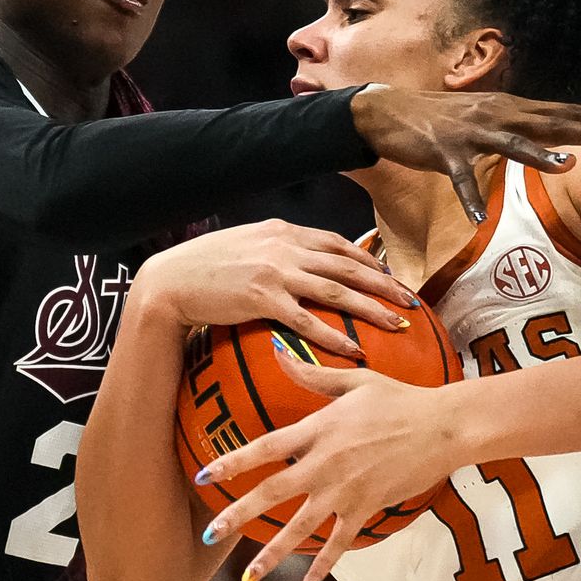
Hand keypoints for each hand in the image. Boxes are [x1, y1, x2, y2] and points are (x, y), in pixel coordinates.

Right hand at [137, 220, 421, 359]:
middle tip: (411, 301)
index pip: (337, 243)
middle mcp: (285, 246)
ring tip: (398, 324)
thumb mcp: (246, 244)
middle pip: (348, 265)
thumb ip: (276, 247)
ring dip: (371, 308)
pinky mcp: (262, 298)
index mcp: (283, 231)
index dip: (368, 260)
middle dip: (384, 283)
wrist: (169, 281)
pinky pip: (307, 320)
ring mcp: (275, 271)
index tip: (390, 276)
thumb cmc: (204, 266)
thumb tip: (301, 259)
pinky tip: (355, 350)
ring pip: (336, 290)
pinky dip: (334, 335)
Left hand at [198, 343, 467, 580]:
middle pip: (272, 492)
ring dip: (271, 554)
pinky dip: (324, 564)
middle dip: (237, 515)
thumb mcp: (355, 380)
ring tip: (247, 577)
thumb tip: (277, 351)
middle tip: (208, 534)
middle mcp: (325, 463)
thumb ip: (311, 374)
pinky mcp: (367, 507)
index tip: (203, 476)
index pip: (264, 447)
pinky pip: (340, 542)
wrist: (443, 426)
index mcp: (318, 429)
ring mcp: (345, 490)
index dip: (232, 462)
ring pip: (300, 527)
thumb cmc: (400, 398)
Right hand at [349, 87, 580, 222]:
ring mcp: (470, 133)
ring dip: (539, 156)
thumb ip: (519, 127)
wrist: (385, 111)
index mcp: (510, 110)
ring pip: (512, 145)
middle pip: (550, 123)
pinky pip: (459, 181)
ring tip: (569, 165)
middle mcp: (496, 116)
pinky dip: (469, 199)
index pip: (562, 114)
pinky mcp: (443, 152)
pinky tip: (479, 217)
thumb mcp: (486, 119)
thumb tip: (554, 136)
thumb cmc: (441, 120)